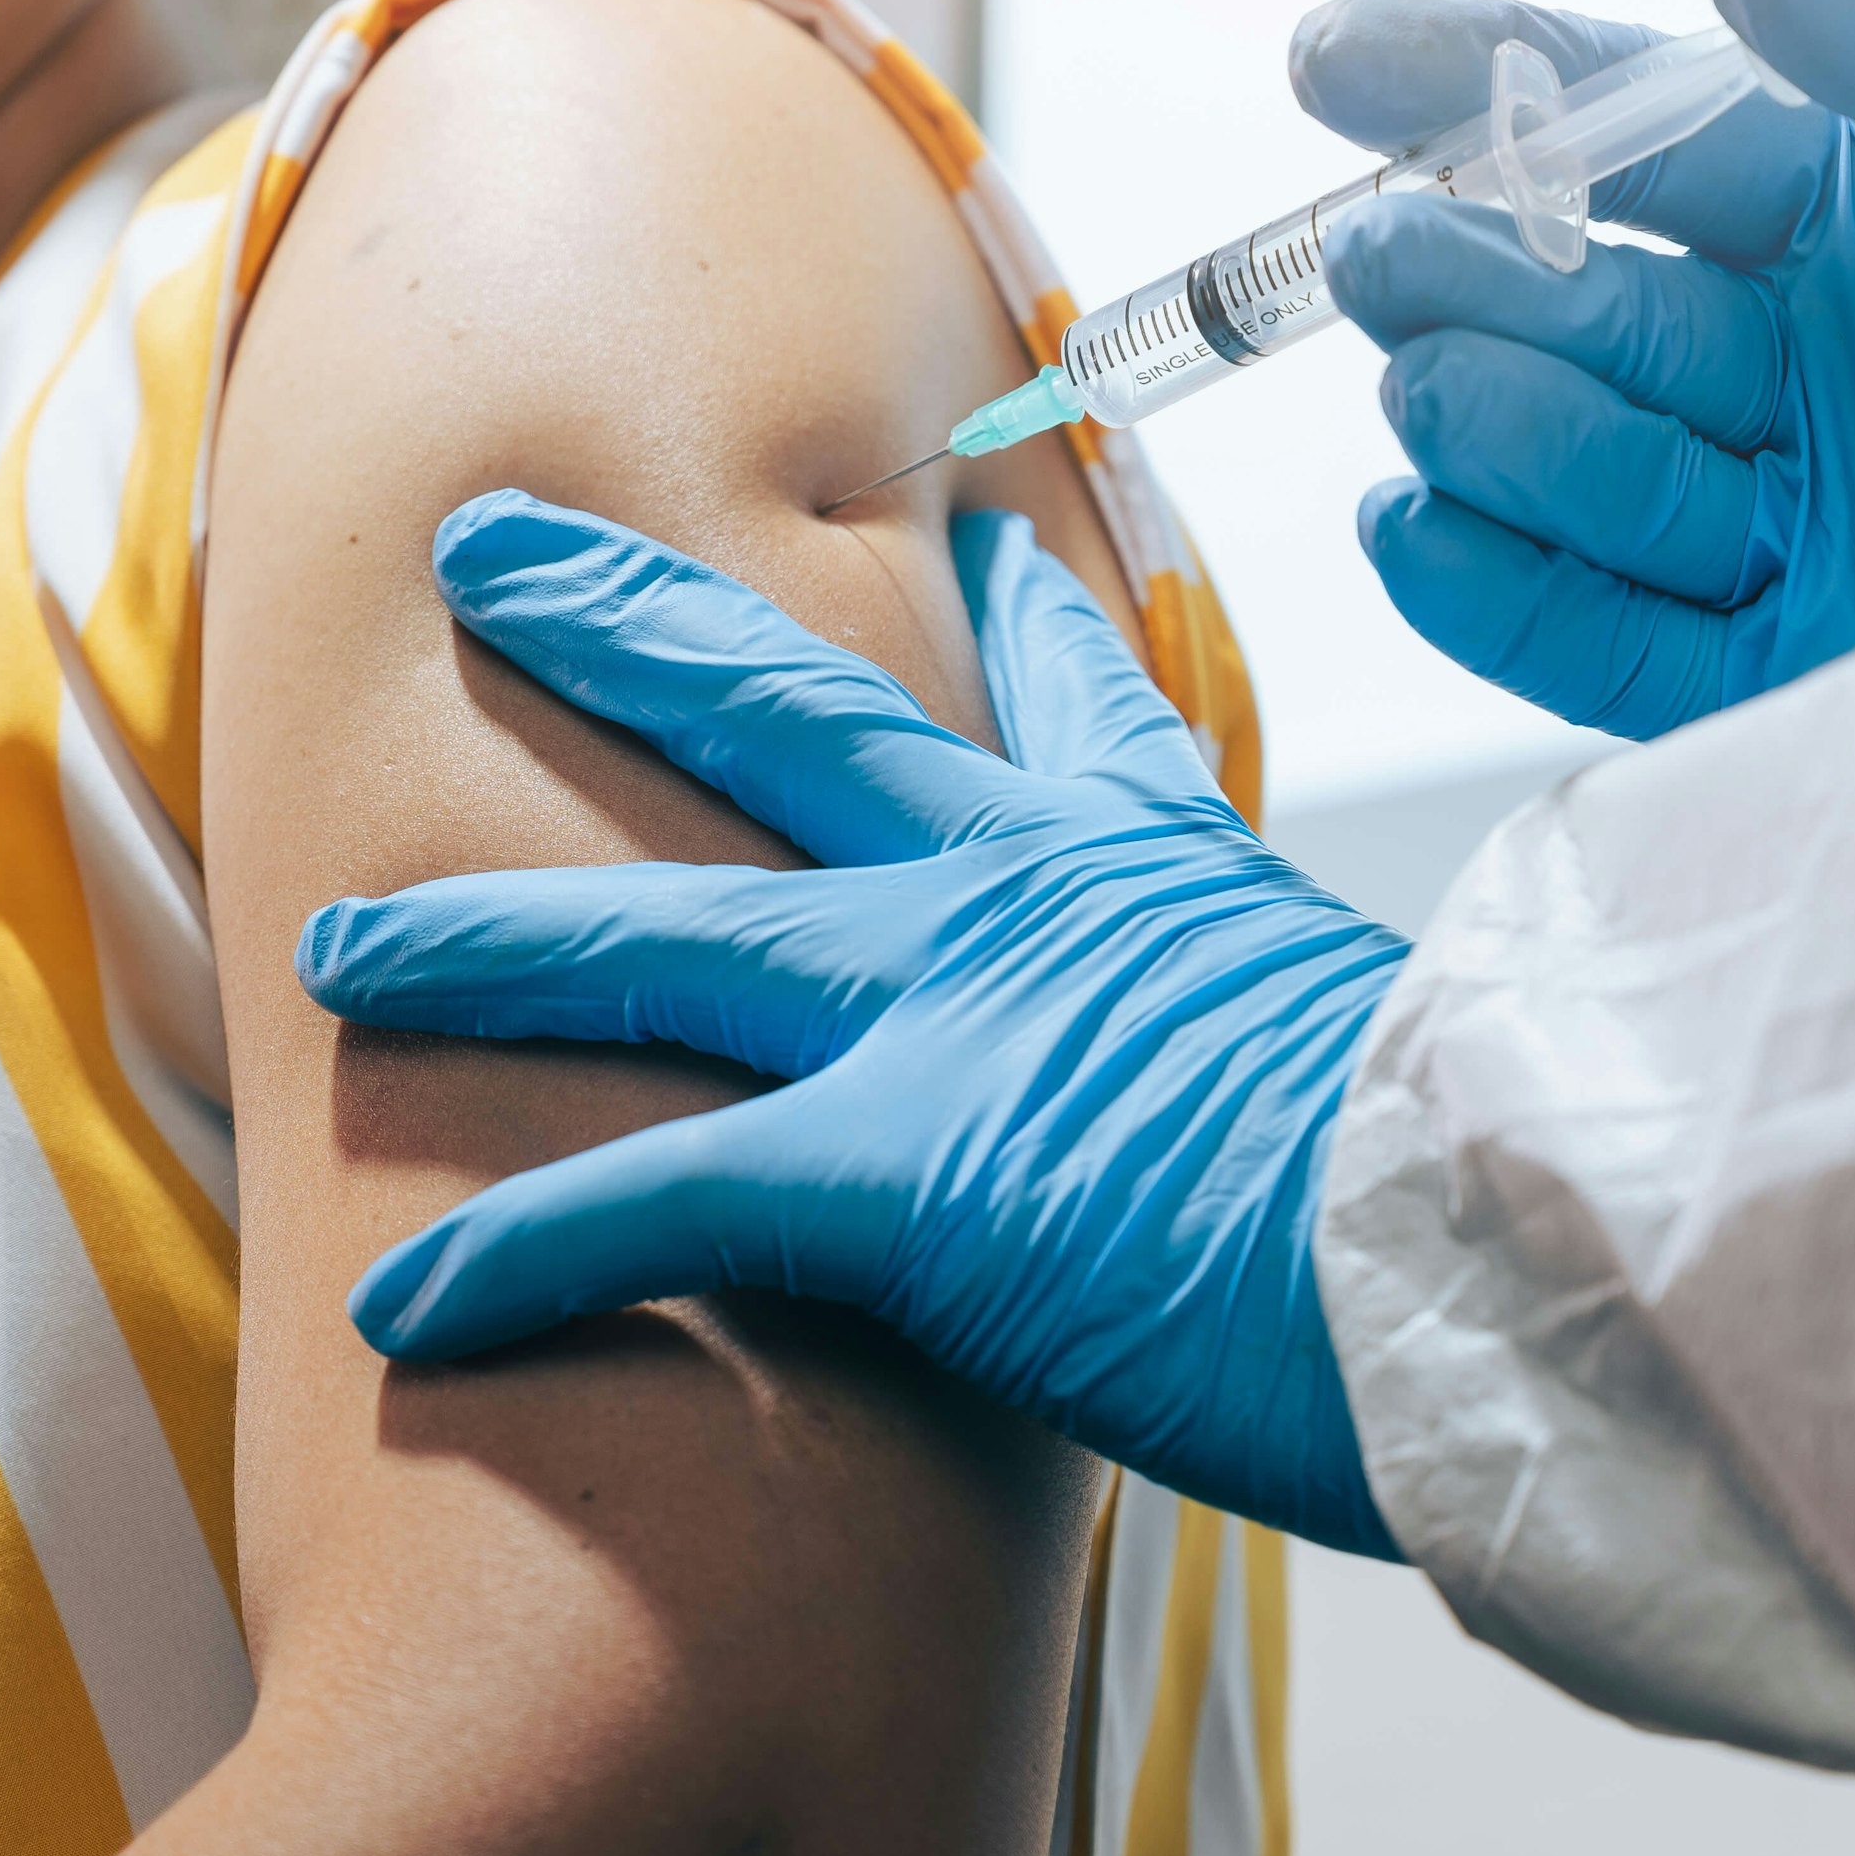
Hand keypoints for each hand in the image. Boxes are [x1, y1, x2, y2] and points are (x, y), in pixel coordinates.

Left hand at [300, 491, 1408, 1557]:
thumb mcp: (1434, 1071)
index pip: (1074, 702)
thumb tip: (1406, 1147)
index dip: (1009, 619)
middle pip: (783, 711)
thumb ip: (1350, 1074)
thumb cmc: (1500, 1199)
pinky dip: (519, 1253)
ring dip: (476, 947)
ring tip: (333, 954)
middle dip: (619, 621)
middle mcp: (1035, 897)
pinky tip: (395, 1312)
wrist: (1521, 1264)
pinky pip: (653, 1196)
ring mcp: (952, 1005)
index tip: (967, 543)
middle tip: (494, 545)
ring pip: (656, 935)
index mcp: (1171, 872)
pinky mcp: (902, 1158)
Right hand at [1298, 0, 1854, 736]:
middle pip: (1576, 305)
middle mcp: (1802, 375)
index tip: (1336, 54)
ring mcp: (1783, 532)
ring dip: (1494, 423)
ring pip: (1566, 465)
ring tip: (1449, 389)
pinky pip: (1592, 639)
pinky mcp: (1781, 690)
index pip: (1638, 135)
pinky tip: (1418, 527)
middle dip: (1469, 268)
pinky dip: (1489, 590)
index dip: (1481, 84)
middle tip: (1396, 254)